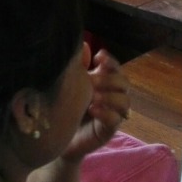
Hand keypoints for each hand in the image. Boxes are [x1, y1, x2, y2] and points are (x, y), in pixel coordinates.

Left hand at [63, 47, 129, 161]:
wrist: (56, 136)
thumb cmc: (64, 106)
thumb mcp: (69, 84)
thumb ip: (78, 66)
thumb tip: (84, 45)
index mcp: (103, 81)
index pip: (114, 68)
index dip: (111, 61)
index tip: (99, 57)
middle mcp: (111, 96)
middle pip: (124, 83)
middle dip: (110, 79)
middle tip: (92, 80)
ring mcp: (113, 113)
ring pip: (125, 101)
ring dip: (110, 96)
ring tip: (93, 97)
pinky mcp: (108, 130)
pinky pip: (116, 120)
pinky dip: (106, 113)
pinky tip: (93, 109)